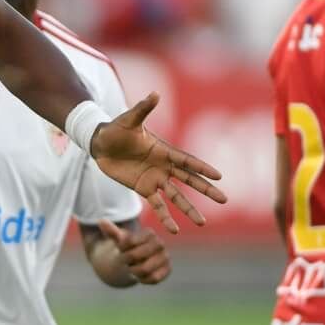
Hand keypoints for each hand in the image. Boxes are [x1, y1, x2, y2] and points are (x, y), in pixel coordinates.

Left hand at [90, 92, 225, 232]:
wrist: (100, 144)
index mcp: (164, 150)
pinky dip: (166, 217)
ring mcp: (155, 179)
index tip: (219, 176)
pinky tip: (175, 230)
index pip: (187, 161)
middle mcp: (164, 166)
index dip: (202, 168)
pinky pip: (157, 206)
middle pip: (189, 180)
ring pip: (176, 197)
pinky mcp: (143, 188)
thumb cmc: (115, 129)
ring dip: (188, 209)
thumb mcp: (129, 119)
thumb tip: (155, 94)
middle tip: (224, 200)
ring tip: (201, 223)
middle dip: (206, 190)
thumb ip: (143, 109)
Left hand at [96, 219, 170, 284]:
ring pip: (144, 269)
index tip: (120, 249)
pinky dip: (143, 279)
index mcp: (149, 233)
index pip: (129, 241)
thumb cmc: (127, 248)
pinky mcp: (168, 270)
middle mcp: (160, 243)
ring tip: (132, 268)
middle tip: (126, 261)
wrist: (137, 261)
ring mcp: (165, 257)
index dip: (121, 248)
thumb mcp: (118, 240)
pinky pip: (154, 278)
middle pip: (135, 255)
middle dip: (126, 260)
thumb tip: (101, 221)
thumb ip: (111, 231)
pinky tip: (140, 276)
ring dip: (134, 271)